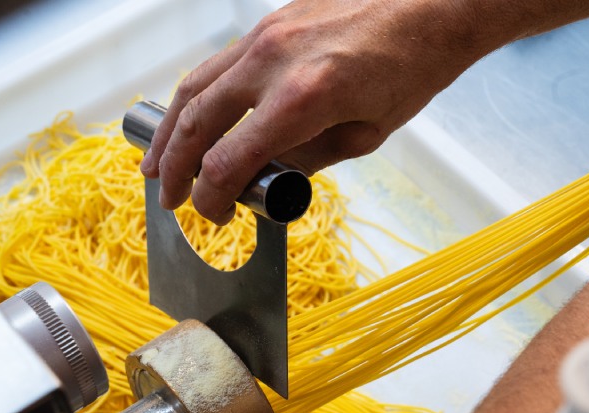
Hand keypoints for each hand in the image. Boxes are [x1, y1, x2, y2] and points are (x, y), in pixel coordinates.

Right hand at [140, 0, 480, 223]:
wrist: (433, 5)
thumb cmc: (410, 70)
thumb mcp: (364, 134)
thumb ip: (306, 159)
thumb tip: (265, 175)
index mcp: (301, 100)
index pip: (228, 160)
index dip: (211, 196)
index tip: (212, 214)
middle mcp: (271, 62)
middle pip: (196, 121)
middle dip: (173, 166)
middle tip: (166, 196)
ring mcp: (265, 35)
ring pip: (194, 85)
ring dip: (170, 128)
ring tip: (155, 161)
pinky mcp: (268, 22)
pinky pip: (217, 64)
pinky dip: (197, 96)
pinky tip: (193, 117)